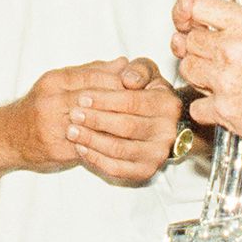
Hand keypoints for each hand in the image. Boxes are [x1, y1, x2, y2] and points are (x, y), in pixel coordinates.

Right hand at [1, 58, 179, 183]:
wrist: (8, 136)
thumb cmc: (39, 107)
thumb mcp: (60, 82)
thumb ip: (92, 72)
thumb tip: (124, 63)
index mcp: (55, 81)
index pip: (94, 76)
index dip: (120, 80)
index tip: (141, 83)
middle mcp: (52, 102)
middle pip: (96, 98)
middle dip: (123, 101)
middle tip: (148, 105)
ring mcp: (53, 127)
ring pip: (94, 123)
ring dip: (119, 124)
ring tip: (140, 124)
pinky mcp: (57, 149)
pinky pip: (88, 145)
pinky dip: (107, 143)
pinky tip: (125, 143)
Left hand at [68, 57, 185, 185]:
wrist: (156, 123)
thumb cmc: (145, 93)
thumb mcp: (146, 73)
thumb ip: (139, 69)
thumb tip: (128, 79)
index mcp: (169, 105)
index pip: (133, 102)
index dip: (105, 100)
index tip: (82, 97)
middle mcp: (168, 132)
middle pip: (126, 126)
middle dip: (96, 120)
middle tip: (73, 114)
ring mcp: (157, 155)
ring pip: (119, 149)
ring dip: (92, 140)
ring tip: (71, 130)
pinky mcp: (146, 172)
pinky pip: (117, 168)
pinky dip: (96, 159)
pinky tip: (81, 147)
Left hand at [177, 0, 241, 123]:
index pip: (202, 6)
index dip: (201, 13)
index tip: (206, 20)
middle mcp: (232, 50)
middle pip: (190, 39)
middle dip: (200, 44)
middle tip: (213, 52)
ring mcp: (224, 81)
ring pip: (187, 69)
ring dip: (198, 72)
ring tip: (214, 76)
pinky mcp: (222, 111)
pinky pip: (196, 106)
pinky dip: (204, 107)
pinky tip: (219, 105)